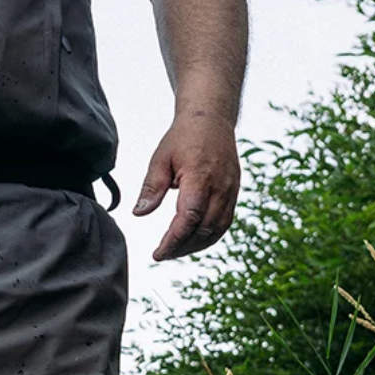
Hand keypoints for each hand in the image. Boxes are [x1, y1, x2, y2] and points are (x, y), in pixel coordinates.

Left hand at [134, 112, 239, 259]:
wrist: (211, 120)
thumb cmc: (183, 138)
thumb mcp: (160, 159)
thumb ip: (151, 187)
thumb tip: (139, 213)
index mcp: (200, 177)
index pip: (189, 218)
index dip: (173, 240)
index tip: (157, 253)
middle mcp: (221, 187)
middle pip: (204, 229)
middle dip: (182, 247)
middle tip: (162, 255)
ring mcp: (231, 191)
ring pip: (217, 230)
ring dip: (196, 246)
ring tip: (174, 251)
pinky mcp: (234, 193)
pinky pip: (224, 223)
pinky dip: (209, 237)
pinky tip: (192, 241)